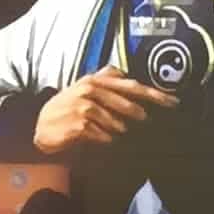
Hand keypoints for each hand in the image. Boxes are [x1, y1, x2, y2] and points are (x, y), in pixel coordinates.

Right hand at [32, 66, 176, 154]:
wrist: (41, 125)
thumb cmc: (66, 107)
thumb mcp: (83, 87)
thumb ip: (104, 78)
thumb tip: (124, 73)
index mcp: (95, 80)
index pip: (130, 85)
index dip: (153, 93)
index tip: (172, 101)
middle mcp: (90, 90)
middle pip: (124, 99)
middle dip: (138, 110)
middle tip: (147, 119)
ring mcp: (83, 106)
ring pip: (114, 120)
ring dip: (118, 128)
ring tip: (118, 131)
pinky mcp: (79, 124)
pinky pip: (101, 134)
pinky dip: (105, 138)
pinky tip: (104, 140)